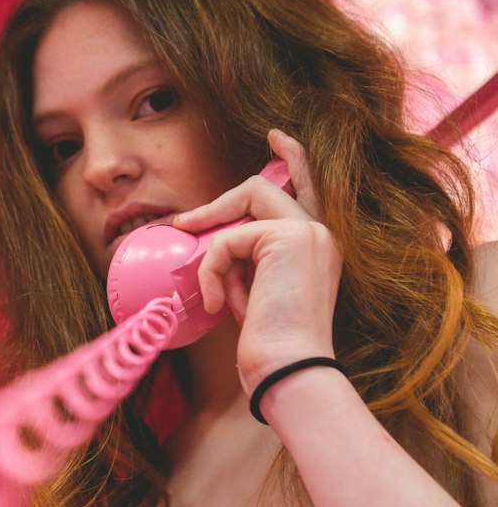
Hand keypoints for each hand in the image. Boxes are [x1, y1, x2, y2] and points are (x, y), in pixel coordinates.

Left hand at [171, 129, 342, 396]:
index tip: (275, 136)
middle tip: (185, 224)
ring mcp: (308, 232)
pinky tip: (221, 305)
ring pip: (241, 208)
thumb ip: (247, 262)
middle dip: (219, 206)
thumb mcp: (256, 294)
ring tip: (217, 295)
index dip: (293, 158)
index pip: (307, 188)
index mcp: (319, 247)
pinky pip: (226, 239)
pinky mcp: (287, 237)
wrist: (289, 370)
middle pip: (262, 189)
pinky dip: (213, 270)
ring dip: (214, 252)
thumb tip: (211, 243)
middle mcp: (321, 233)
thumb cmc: (272, 346)